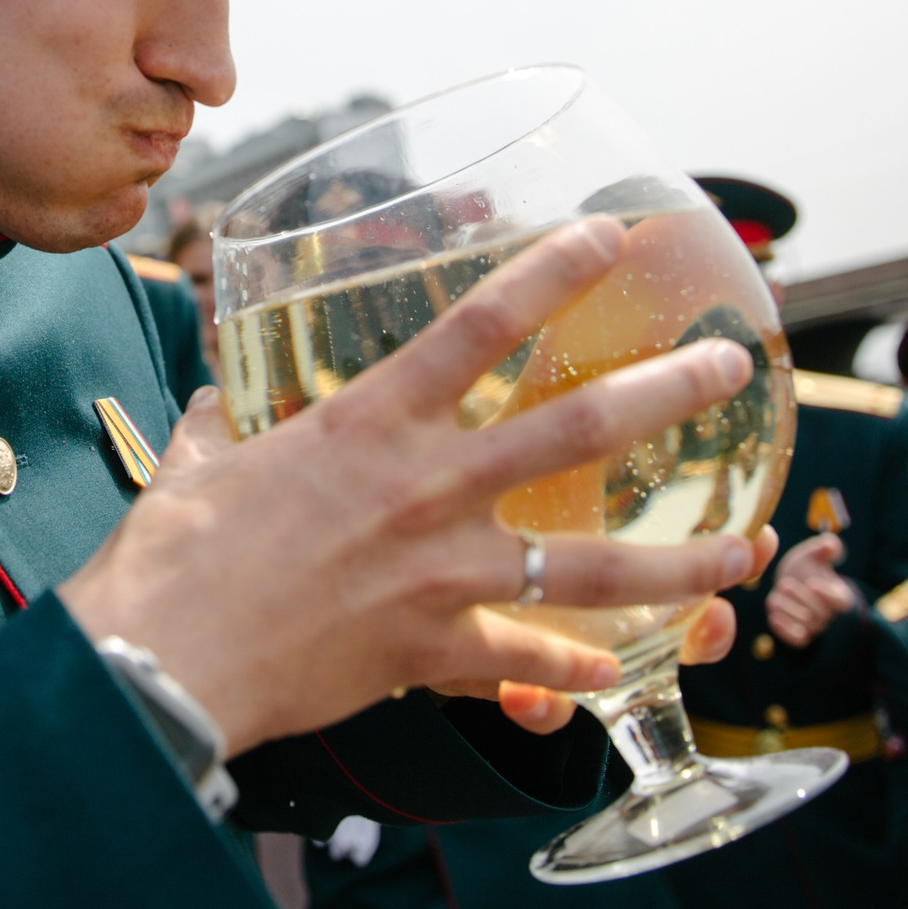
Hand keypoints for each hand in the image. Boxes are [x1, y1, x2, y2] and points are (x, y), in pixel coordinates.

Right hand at [57, 216, 763, 756]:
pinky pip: (529, 663)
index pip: (481, 325)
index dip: (552, 271)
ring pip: (591, 564)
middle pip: (576, 427)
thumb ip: (229, 422)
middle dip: (669, 390)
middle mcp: (425, 487)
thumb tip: (221, 399)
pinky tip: (618, 672)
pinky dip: (576, 671)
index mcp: (368, 423)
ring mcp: (441, 574)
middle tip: (729, 367)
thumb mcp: (203, 459)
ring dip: (679, 557)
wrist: (164, 659)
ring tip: (743, 549)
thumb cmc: (172, 555)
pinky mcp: (434, 653)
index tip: (609, 236)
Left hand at [766, 532, 859, 649]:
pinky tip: (774, 618)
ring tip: (775, 598)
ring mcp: (816, 627)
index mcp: (839, 595)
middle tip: (785, 584)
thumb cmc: (805, 567)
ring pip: (808, 628)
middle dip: (803, 601)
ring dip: (790, 613)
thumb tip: (831, 545)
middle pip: (822, 616)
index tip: (812, 583)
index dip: (828, 595)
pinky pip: (798, 641)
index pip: (841, 602)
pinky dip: (786, 632)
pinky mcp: (801, 636)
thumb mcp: (813, 554)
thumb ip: (823, 548)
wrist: (792, 584)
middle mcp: (831, 615)